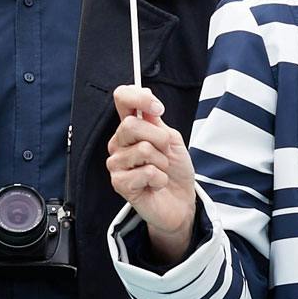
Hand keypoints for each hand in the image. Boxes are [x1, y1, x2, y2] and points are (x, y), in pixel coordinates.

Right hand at [107, 85, 197, 260]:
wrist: (180, 201)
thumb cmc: (174, 170)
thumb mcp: (171, 140)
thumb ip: (157, 121)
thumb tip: (147, 98)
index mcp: (130, 128)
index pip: (122, 99)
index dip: (138, 98)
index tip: (158, 109)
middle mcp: (119, 143)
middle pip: (131, 125)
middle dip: (159, 139)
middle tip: (164, 153)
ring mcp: (116, 163)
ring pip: (143, 149)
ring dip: (162, 162)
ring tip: (160, 171)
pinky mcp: (119, 183)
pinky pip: (146, 172)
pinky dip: (160, 178)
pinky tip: (156, 184)